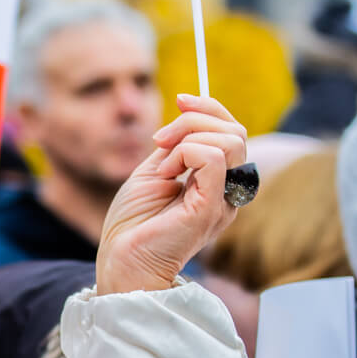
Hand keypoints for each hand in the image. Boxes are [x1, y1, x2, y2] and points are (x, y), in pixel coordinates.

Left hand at [96, 94, 247, 295]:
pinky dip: (184, 153)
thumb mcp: (155, 169)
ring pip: (230, 141)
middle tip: (159, 140)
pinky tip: (166, 174)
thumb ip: (177, 144)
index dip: (210, 108)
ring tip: (162, 165)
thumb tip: (189, 109)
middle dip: (194, 120)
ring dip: (187, 138)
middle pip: (235, 132)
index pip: (233, 132)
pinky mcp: (212, 208)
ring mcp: (224, 201)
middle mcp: (228, 190)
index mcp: (217, 181)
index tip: (180, 99)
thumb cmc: (134, 222)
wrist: (121, 258)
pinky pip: (212, 158)